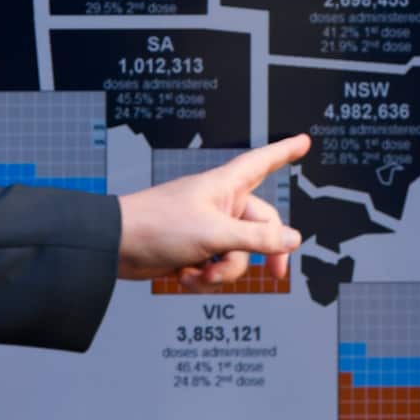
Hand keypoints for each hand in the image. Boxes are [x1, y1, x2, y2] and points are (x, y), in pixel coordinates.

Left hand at [116, 134, 310, 292]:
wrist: (116, 248)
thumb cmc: (159, 227)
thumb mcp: (216, 235)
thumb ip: (258, 239)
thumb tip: (293, 239)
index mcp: (225, 187)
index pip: (263, 163)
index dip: (284, 151)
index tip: (303, 140)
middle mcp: (219, 205)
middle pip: (261, 228)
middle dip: (259, 255)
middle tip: (274, 276)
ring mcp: (206, 229)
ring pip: (238, 255)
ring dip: (223, 273)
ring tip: (199, 273)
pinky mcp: (193, 251)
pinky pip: (216, 268)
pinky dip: (205, 278)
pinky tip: (185, 277)